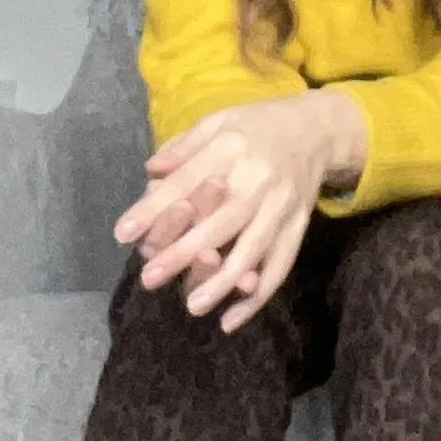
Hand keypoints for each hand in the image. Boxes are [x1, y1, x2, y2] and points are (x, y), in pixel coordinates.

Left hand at [114, 90, 368, 331]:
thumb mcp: (218, 121)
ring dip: (223, 281)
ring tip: (193, 305)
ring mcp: (282, 205)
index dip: (155, 208)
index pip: (187, 181)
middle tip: (149, 279)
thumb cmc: (255, 126)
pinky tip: (231, 320)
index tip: (123, 233)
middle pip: (221, 221)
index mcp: (231, 148)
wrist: (316, 129)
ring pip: (253, 249)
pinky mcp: (299, 225)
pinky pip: (280, 265)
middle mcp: (258, 178)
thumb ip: (184, 146)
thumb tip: (151, 171)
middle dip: (185, 253)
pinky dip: (258, 296)